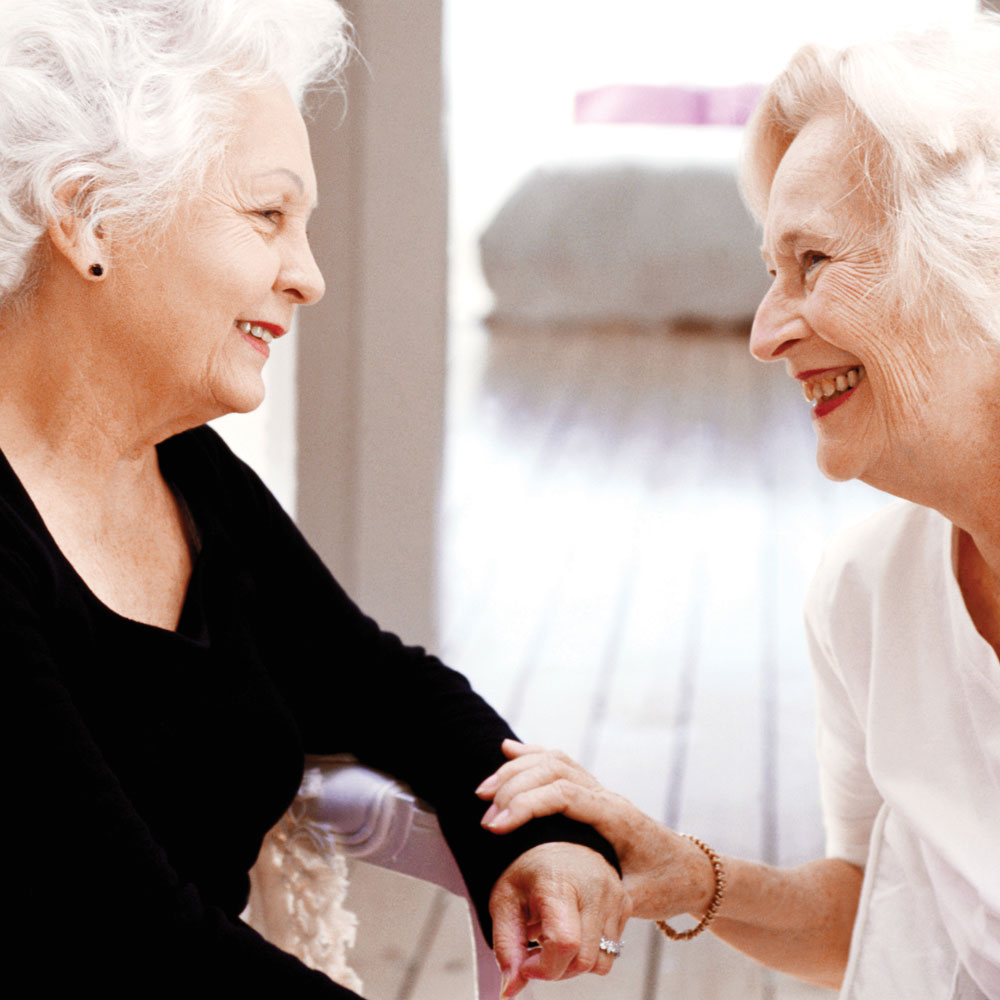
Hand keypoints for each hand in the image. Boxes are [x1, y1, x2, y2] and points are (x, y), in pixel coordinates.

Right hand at [478, 740, 711, 920]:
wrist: (692, 871)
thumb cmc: (668, 887)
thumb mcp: (640, 899)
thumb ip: (607, 900)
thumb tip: (570, 912)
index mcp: (617, 817)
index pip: (565, 795)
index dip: (528, 805)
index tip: (496, 826)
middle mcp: (606, 796)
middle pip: (554, 771)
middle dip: (514, 789)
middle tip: (486, 819)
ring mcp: (599, 791)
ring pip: (554, 762)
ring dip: (517, 771)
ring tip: (485, 791)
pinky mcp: (592, 795)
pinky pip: (559, 764)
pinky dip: (531, 757)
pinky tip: (508, 752)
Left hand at [489, 841, 629, 997]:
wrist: (554, 836)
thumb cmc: (526, 868)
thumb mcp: (505, 901)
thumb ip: (506, 947)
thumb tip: (511, 991)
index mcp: (560, 882)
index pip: (563, 944)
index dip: (543, 968)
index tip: (525, 965)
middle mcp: (594, 887)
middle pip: (584, 959)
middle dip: (557, 970)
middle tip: (536, 955)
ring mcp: (614, 894)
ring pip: (602, 961)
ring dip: (575, 963)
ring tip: (554, 939)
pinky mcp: (626, 901)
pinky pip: (614, 948)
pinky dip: (592, 949)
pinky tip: (573, 928)